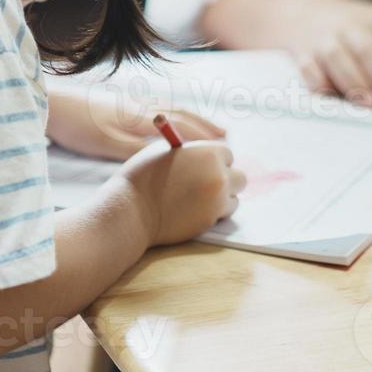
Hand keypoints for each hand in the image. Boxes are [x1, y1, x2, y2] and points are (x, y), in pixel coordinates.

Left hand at [47, 88, 225, 161]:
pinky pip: (161, 107)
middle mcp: (142, 105)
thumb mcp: (105, 144)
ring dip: (193, 118)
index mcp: (140, 116)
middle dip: (203, 125)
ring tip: (208, 128)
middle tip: (225, 137)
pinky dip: (176, 114)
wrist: (53, 103)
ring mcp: (133, 102)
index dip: (201, 137)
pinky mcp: (124, 103)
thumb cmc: (77, 126)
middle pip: (181, 113)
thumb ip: (135, 150)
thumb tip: (165, 159)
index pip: (180, 125)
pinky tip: (175, 120)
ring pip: (172, 108)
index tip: (220, 148)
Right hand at [117, 140, 245, 245]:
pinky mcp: (211, 220)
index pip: (227, 153)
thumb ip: (193, 151)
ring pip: (234, 197)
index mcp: (208, 153)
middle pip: (239, 176)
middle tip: (208, 183)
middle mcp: (218, 175)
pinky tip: (194, 209)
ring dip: (222, 197)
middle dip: (226, 179)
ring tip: (198, 198)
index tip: (206, 165)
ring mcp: (217, 200)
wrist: (132, 209)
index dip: (215, 159)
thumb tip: (210, 154)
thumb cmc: (143, 176)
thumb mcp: (167, 150)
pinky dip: (214, 212)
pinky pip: (223, 214)